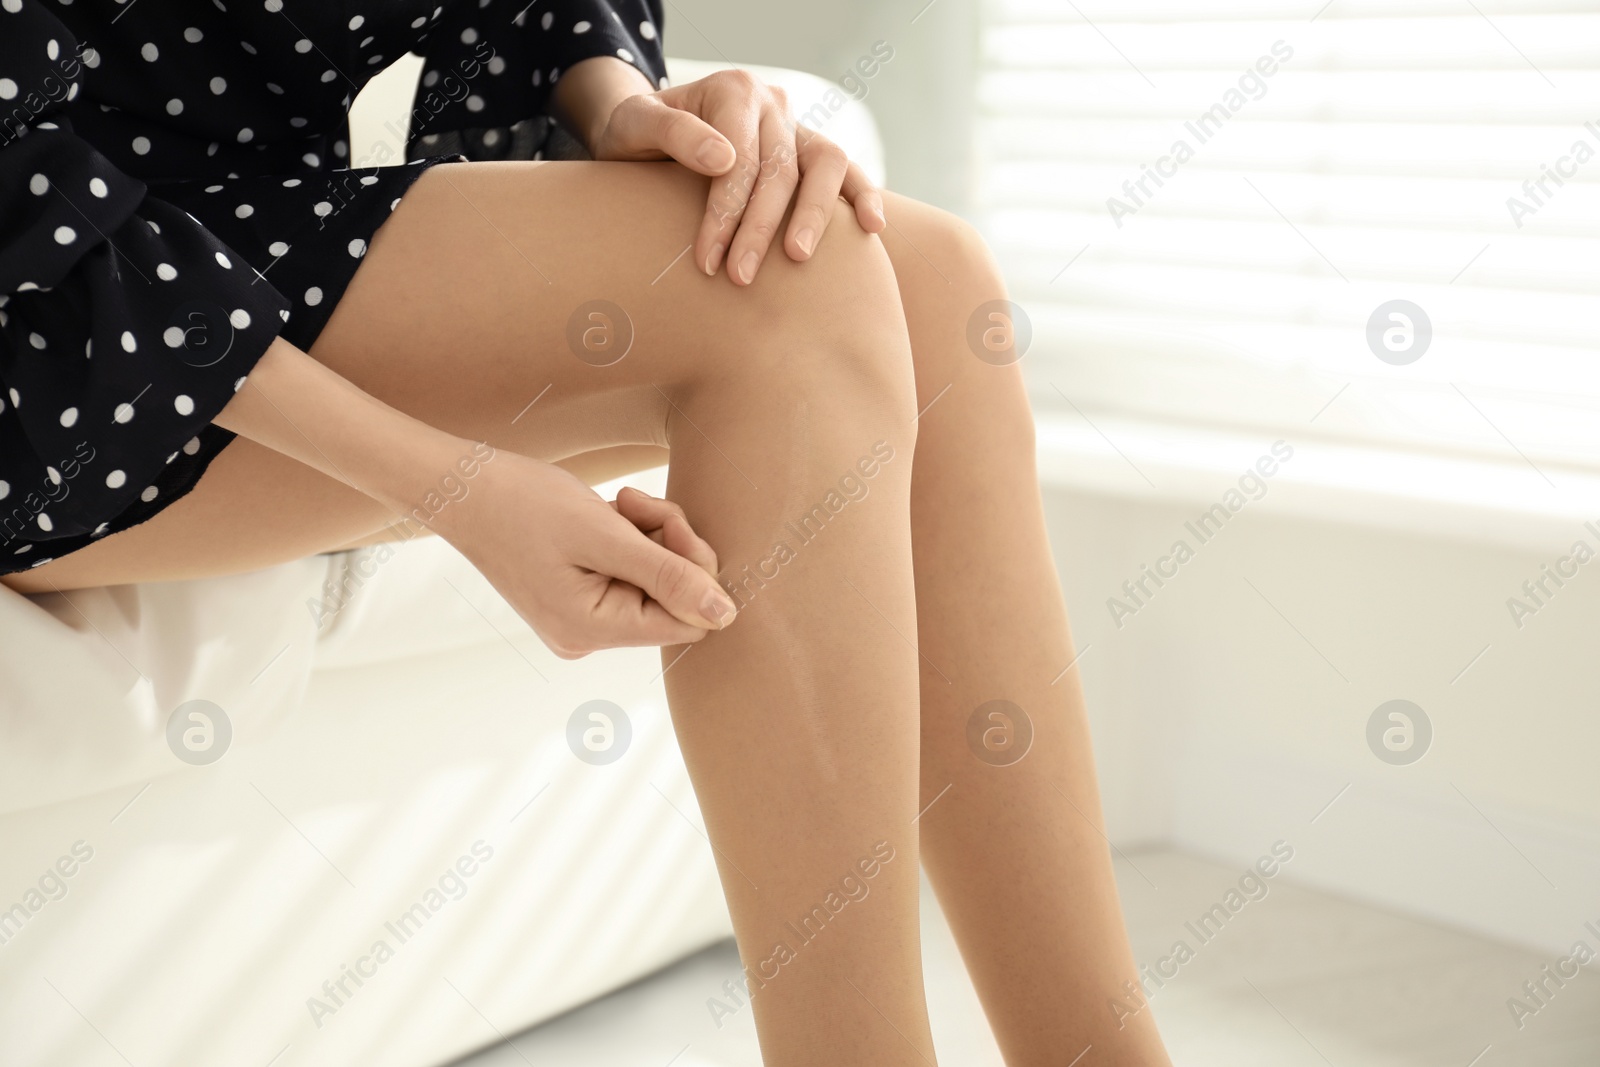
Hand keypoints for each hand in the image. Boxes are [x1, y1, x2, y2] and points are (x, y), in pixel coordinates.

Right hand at [432, 453, 737, 658]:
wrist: (462, 489)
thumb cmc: (525, 504)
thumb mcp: (606, 534)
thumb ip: (670, 575)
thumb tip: (726, 615)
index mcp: (595, 630)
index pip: (688, 620)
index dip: (692, 569)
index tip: (666, 521)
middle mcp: (588, 638)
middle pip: (672, 602)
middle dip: (668, 546)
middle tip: (636, 502)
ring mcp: (580, 621)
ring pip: (653, 583)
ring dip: (648, 536)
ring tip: (616, 504)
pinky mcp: (576, 599)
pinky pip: (627, 575)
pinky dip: (627, 540)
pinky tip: (604, 514)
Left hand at [588, 69, 886, 284]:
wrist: (649, 135)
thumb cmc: (635, 135)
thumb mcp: (633, 125)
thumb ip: (673, 133)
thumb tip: (724, 158)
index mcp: (733, 90)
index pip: (741, 157)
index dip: (726, 211)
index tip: (708, 260)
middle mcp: (772, 104)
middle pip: (781, 168)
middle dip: (759, 228)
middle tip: (738, 278)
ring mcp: (796, 127)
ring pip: (827, 163)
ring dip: (814, 214)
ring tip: (797, 257)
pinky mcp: (810, 153)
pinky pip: (847, 171)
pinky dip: (864, 195)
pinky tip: (872, 228)